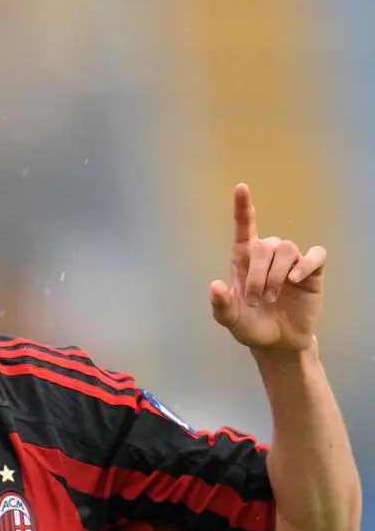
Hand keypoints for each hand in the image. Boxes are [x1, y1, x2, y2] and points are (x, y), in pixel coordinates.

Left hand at [210, 183, 325, 353]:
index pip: (244, 228)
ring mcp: (291, 263)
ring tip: (272, 297)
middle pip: (264, 245)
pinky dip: (306, 264)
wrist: (277, 343)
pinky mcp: (311, 273)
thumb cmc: (250, 325)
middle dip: (258, 274)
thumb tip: (215, 285)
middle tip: (256, 300)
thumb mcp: (230, 319)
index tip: (241, 187)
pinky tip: (296, 280)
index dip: (243, 207)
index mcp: (244, 260)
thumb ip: (220, 305)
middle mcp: (267, 256)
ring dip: (277, 274)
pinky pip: (315, 255)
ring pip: (286, 249)